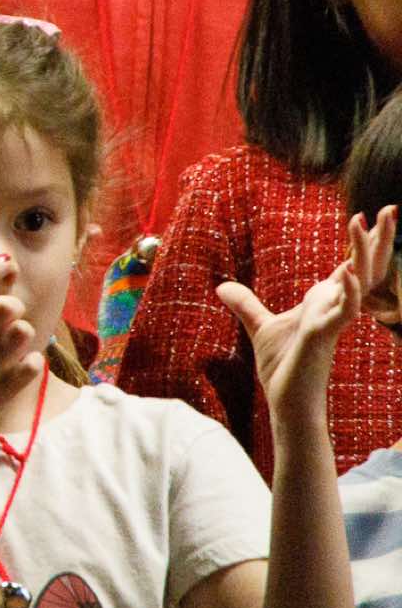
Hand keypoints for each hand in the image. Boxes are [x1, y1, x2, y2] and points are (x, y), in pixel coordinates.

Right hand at [0, 255, 40, 471]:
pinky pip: (32, 366)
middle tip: (11, 318)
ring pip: (22, 333)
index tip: (4, 263)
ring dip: (23, 337)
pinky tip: (20, 371)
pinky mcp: (0, 393)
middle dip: (13, 307)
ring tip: (15, 347)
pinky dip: (31, 366)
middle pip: (4, 307)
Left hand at [220, 207, 393, 423]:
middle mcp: (335, 306)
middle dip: (378, 238)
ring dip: (362, 252)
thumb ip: (246, 304)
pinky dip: (349, 292)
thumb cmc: (283, 366)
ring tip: (363, 222)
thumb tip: (222, 286)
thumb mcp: (259, 326)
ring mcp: (333, 320)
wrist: (287, 399)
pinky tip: (349, 273)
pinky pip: (344, 312)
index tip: (368, 213)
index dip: (362, 242)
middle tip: (390, 208)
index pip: (352, 264)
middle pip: (365, 266)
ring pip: (359, 281)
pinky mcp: (324, 336)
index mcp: (325, 300)